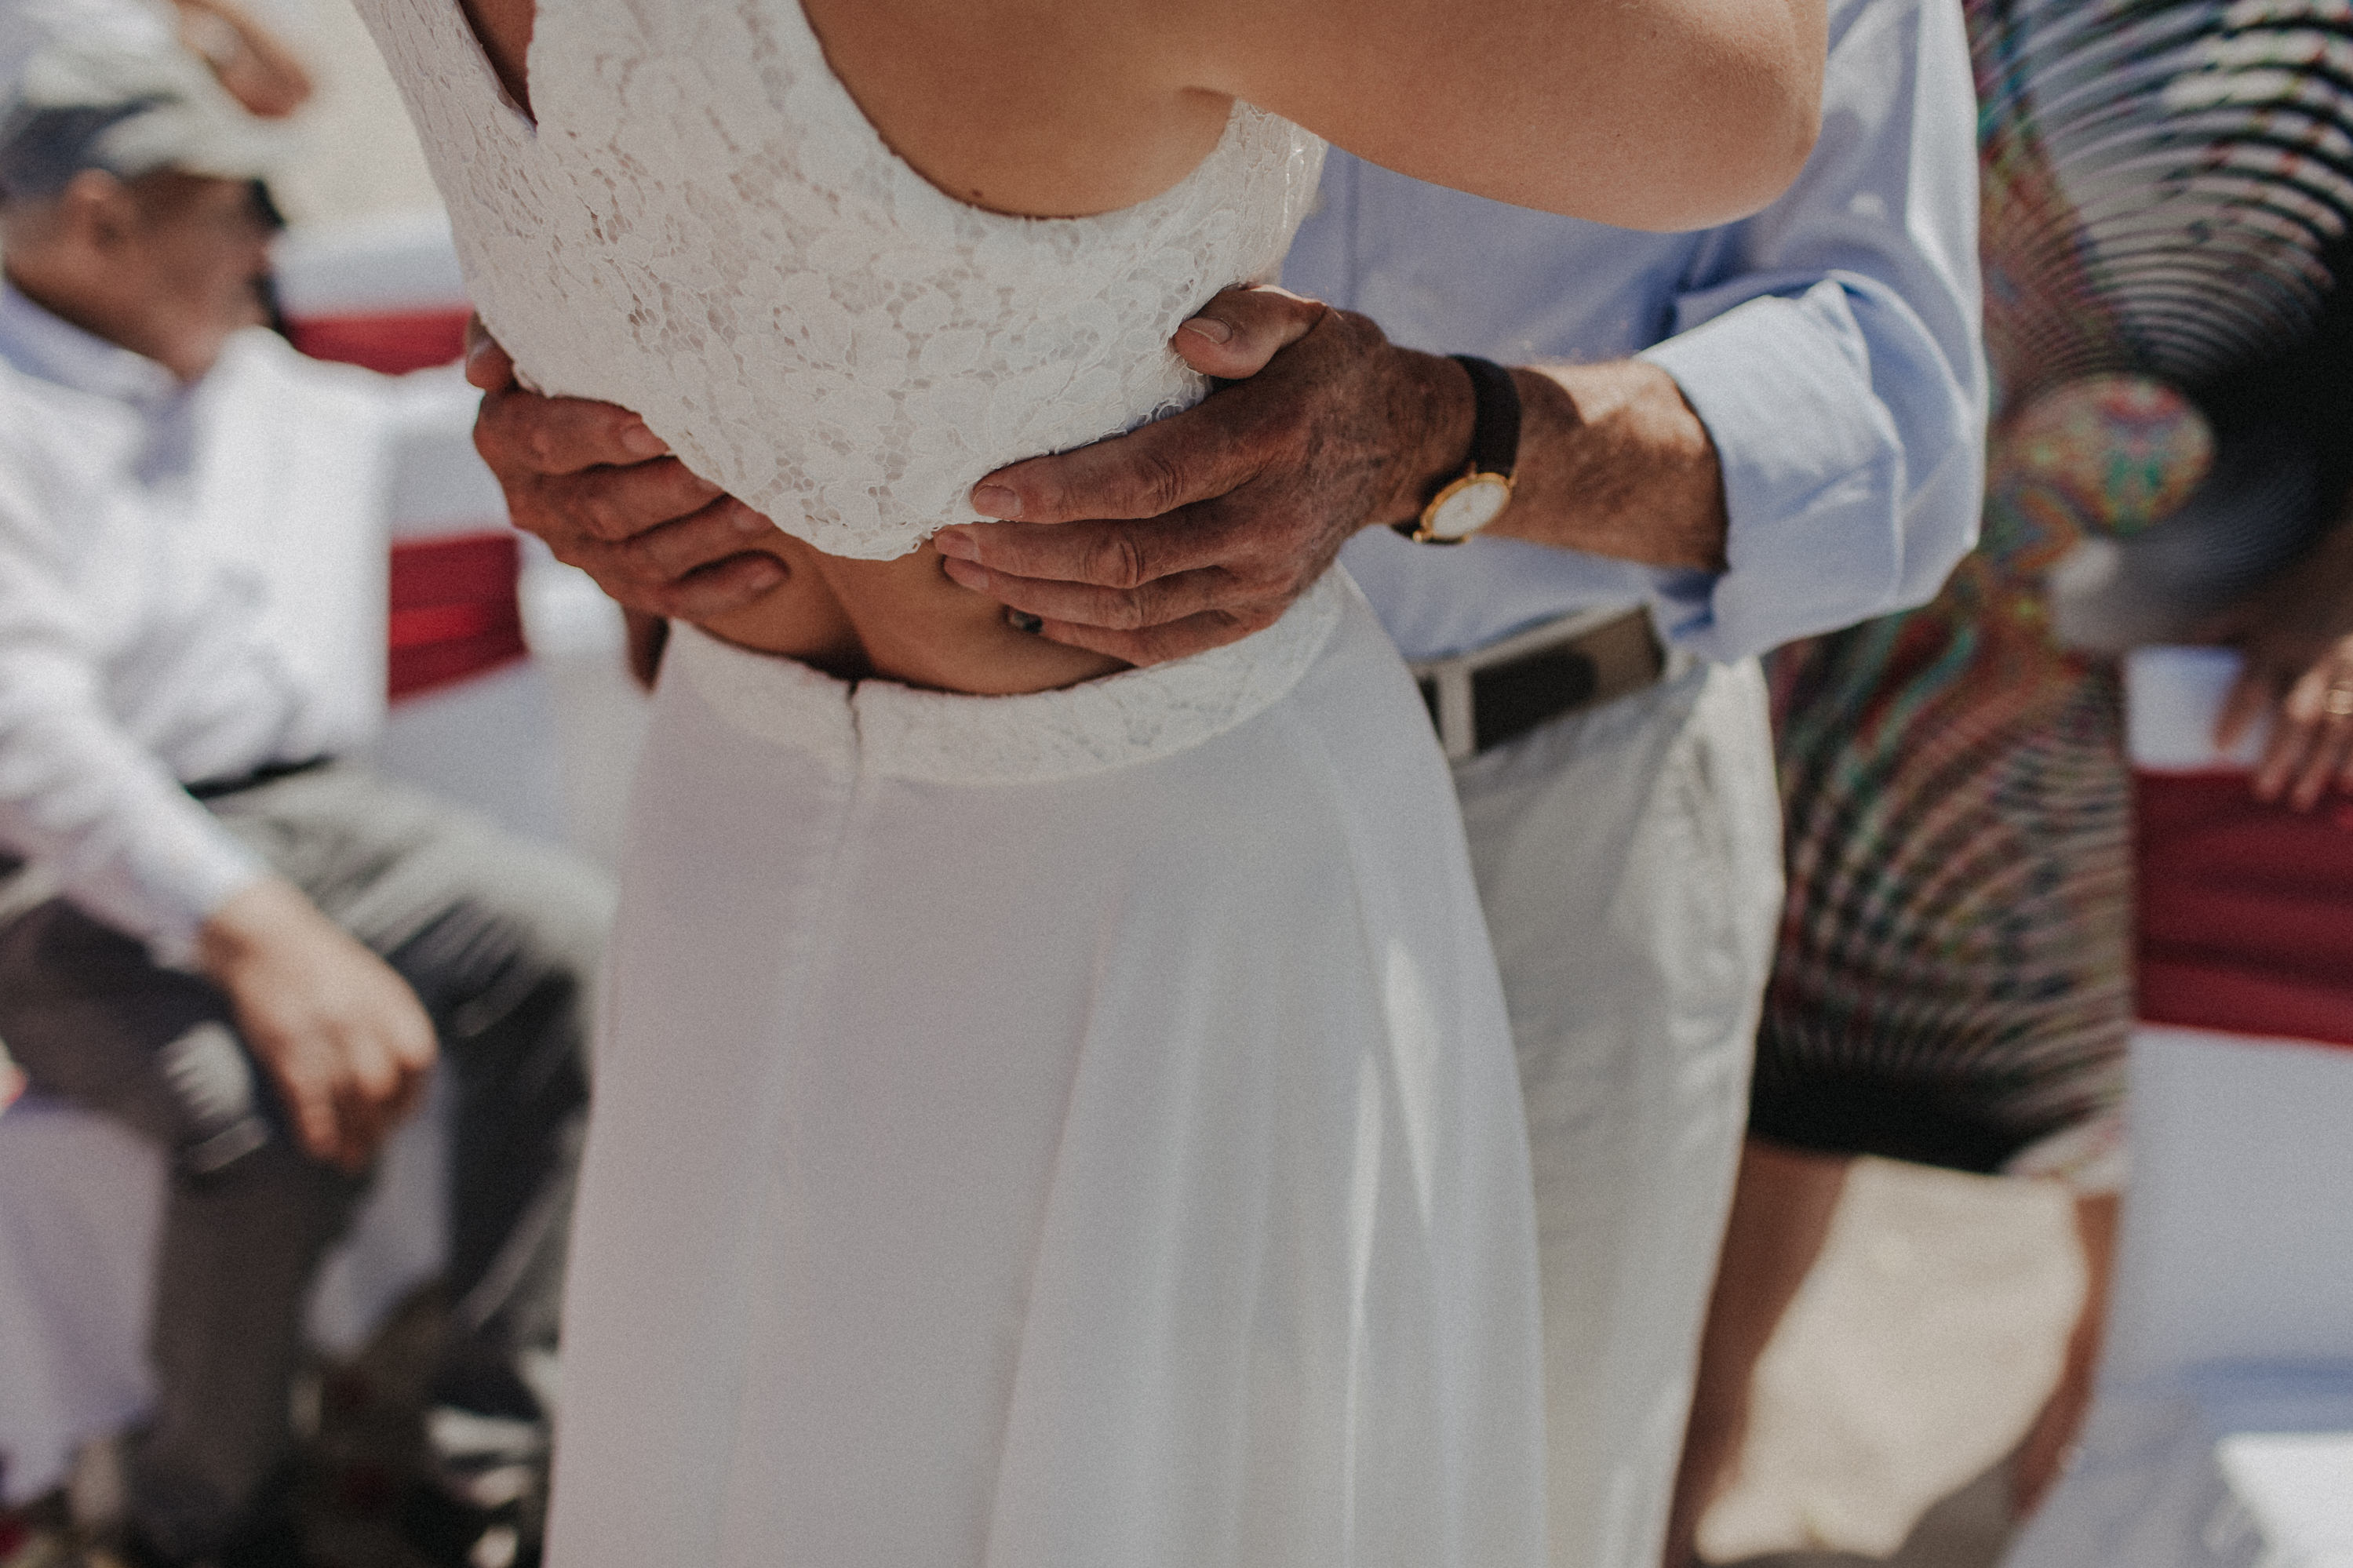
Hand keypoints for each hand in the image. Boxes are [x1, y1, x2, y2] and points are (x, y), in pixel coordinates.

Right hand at [196, 878, 436, 1171]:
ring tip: (350, 1161)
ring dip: (352, 1138)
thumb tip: (407, 1075)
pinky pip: (307, 1097)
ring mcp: (322, 1031)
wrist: (265, 936)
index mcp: (388, 1000)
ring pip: (348, 1099)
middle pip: (384, 1087)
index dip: (413, 1096)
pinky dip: (317, 1129)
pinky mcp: (284, 1044)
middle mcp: (360, 1017)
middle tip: (372, 1148)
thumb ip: (392, 1023)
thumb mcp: (372, 982)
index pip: (418, 1060)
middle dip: (381, 1127)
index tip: (401, 1117)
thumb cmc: (323, 965)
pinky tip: (319, 1149)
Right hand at [466, 318, 791, 623]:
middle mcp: (535, 503)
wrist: (603, 414)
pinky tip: (774, 570)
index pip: (547, 440)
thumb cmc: (576, 353)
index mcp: (506, 437)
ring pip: (643, 558)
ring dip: (709, 536)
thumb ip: (511, 332)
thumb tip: (483, 371)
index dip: (600, 436)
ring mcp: (578, 551)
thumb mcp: (536, 328)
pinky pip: (671, 600)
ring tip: (766, 509)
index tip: (657, 426)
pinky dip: (724, 591)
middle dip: (670, 490)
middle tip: (729, 466)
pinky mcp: (621, 586)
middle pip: (602, 507)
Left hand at [933, 285, 1472, 664]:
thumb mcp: (1305, 317)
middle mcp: (1268, 523)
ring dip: (1038, 595)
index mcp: (1272, 440)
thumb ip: (1248, 319)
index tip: (983, 489)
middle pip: (1126, 556)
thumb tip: (1185, 338)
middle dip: (1025, 552)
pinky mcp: (1255, 615)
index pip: (1151, 479)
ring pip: (1132, 609)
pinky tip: (1031, 611)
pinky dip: (1090, 635)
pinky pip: (1162, 643)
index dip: (1061, 492)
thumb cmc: (1325, 368)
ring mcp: (1263, 581)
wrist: (1396, 443)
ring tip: (965, 570)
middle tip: (946, 534)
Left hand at [2208, 518, 2352, 809]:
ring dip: (2318, 765)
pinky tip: (2347, 783)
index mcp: (2274, 644)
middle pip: (2294, 716)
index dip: (2235, 718)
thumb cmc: (2297, 587)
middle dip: (2280, 757)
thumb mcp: (2250, 602)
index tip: (2220, 749)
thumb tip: (2172, 656)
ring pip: (2335, 726)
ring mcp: (2346, 669)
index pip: (2251, 688)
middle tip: (2263, 791)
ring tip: (2300, 798)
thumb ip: (2213, 631)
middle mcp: (2310, 661)